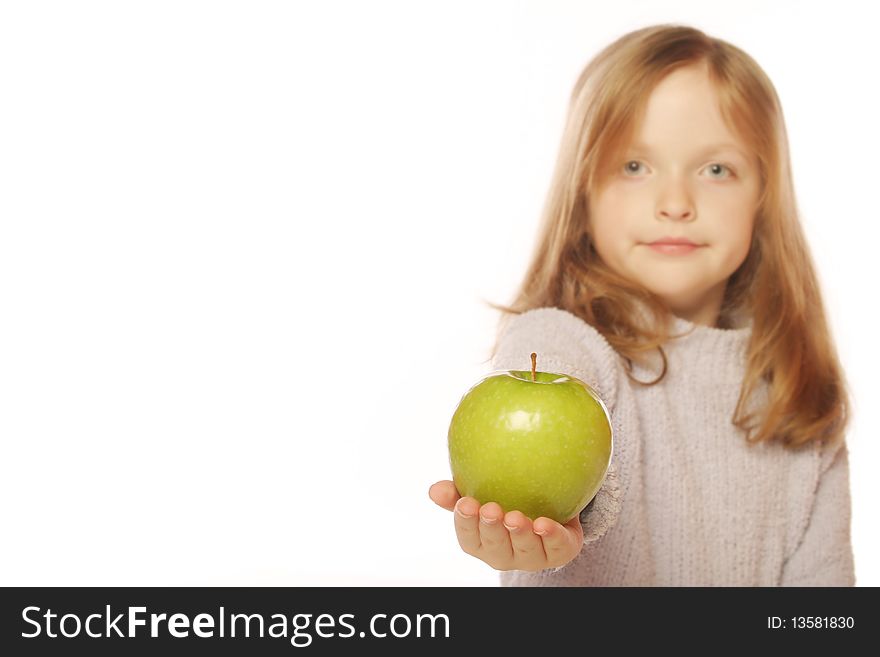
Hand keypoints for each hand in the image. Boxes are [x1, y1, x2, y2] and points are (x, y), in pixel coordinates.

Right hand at [428, 480, 583, 570]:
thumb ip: (458, 494)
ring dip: (519, 534)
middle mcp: (505, 554)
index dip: (466, 523)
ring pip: (525, 549)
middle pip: (496, 547)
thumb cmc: (506, 502)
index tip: (465, 502)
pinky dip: (551, 536)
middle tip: (489, 510)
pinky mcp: (559, 551)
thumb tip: (434, 489)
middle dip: (491, 530)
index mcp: (482, 543)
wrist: (551, 511)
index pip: (469, 539)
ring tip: (515, 517)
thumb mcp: (481, 496)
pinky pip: (556, 546)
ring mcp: (532, 556)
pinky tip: (544, 524)